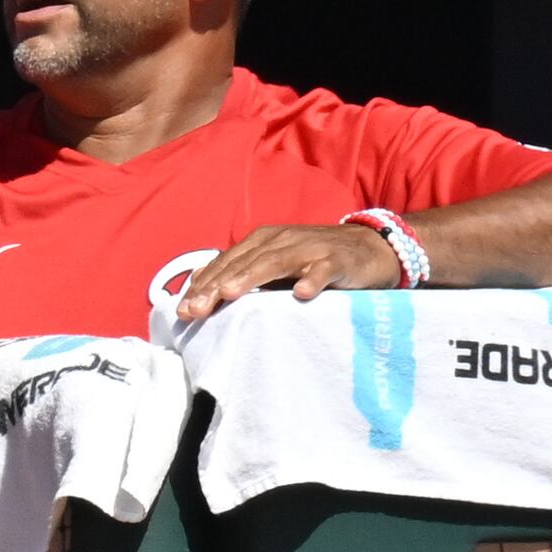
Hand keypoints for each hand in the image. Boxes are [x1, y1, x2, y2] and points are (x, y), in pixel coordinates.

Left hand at [168, 221, 405, 322]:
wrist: (369, 247)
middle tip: (194, 310)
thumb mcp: (275, 265)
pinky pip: (322, 270)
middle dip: (214, 287)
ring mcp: (308, 248)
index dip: (202, 286)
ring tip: (229, 295)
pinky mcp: (337, 260)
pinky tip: (302, 293)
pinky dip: (312, 280)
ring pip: (274, 263)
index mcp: (260, 242)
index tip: (181, 311)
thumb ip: (244, 274)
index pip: (224, 264)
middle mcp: (279, 241)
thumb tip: (202, 289)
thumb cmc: (314, 261)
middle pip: (241, 264)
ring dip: (250, 278)